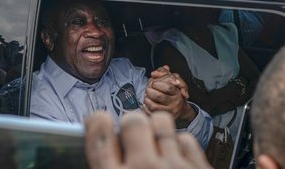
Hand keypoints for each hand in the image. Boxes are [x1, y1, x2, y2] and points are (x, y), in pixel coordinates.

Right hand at [85, 111, 212, 168]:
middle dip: (131, 125)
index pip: (100, 137)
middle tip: (134, 137)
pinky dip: (180, 144)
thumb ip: (106, 167)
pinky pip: (187, 138)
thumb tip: (103, 149)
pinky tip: (177, 158)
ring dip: (156, 129)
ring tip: (157, 145)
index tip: (99, 119)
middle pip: (133, 120)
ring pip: (162, 121)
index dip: (97, 122)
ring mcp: (177, 168)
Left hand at [145, 67, 195, 125]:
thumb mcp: (173, 80)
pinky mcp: (163, 119)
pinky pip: (151, 114)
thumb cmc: (174, 93)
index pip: (168, 87)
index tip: (153, 83)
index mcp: (177, 93)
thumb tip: (154, 73)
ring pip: (154, 106)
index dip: (158, 84)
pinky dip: (146, 109)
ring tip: (146, 97)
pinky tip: (145, 105)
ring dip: (147, 100)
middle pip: (159, 96)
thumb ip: (164, 73)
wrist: (180, 110)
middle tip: (147, 89)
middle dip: (150, 91)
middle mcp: (175, 103)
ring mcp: (169, 112)